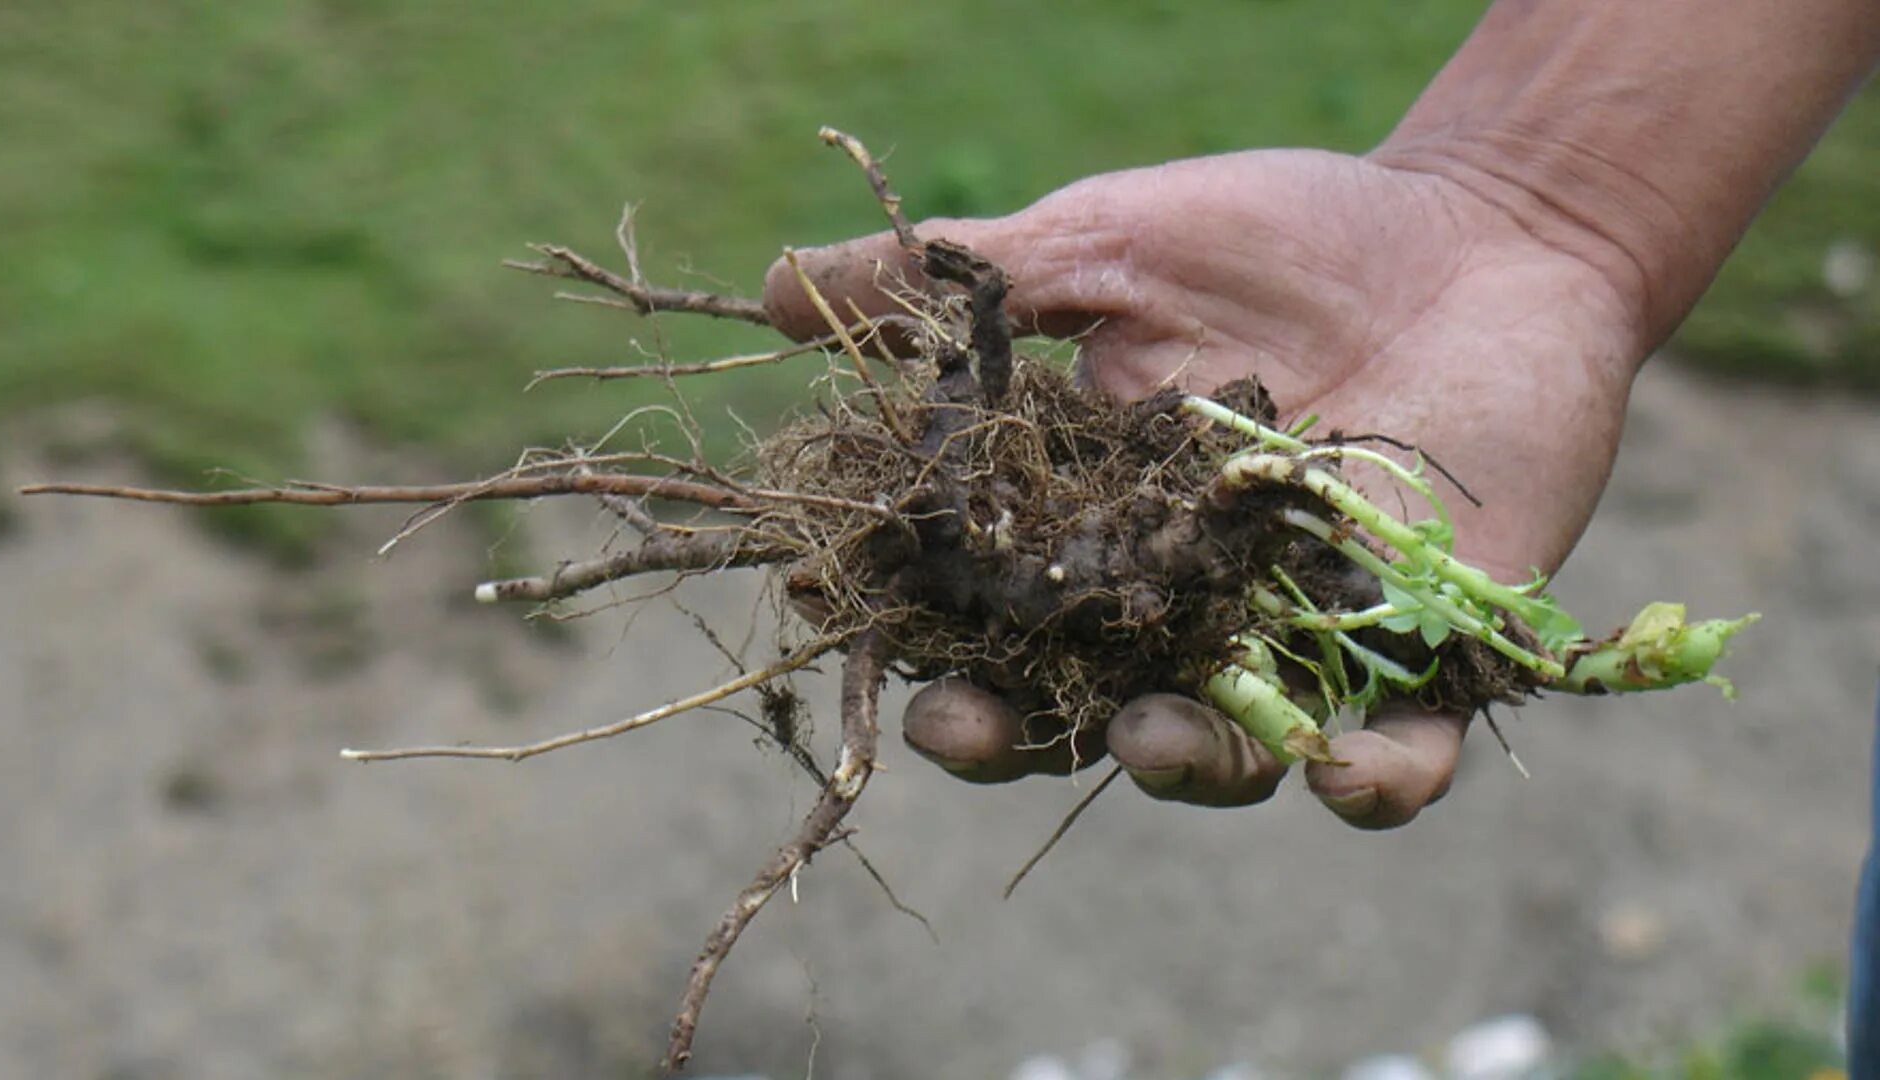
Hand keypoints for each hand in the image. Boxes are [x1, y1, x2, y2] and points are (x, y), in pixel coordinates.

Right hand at [763, 147, 1645, 827]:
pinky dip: (1371, 781)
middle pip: (1074, 709)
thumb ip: (954, 282)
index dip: (914, 632)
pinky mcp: (1426, 646)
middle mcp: (1175, 604)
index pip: (978, 607)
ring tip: (1154, 741)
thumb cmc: (1277, 235)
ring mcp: (1297, 635)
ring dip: (1179, 766)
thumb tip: (775, 285)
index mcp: (1085, 526)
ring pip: (1220, 750)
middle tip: (968, 727)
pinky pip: (1397, 751)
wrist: (1478, 220)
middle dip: (1012, 738)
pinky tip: (1344, 774)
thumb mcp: (1100, 245)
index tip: (851, 621)